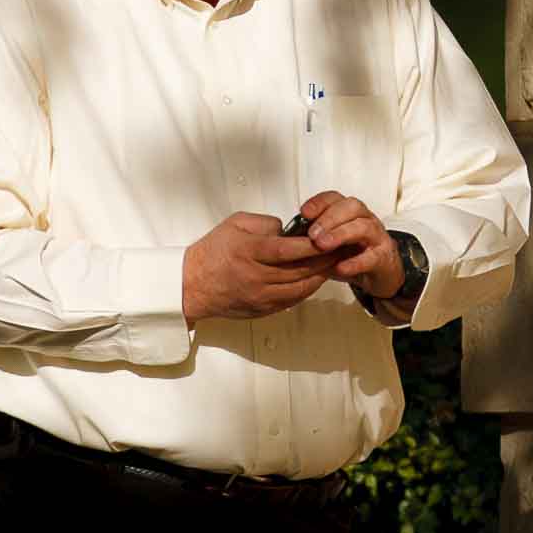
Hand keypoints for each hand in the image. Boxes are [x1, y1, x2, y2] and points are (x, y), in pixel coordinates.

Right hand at [183, 212, 338, 322]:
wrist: (191, 285)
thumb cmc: (213, 251)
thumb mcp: (235, 224)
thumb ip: (265, 223)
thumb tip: (290, 230)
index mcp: (249, 252)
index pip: (289, 250)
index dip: (313, 245)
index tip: (330, 238)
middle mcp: (256, 276)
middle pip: (300, 270)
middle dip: (325, 259)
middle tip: (342, 249)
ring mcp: (260, 296)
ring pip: (301, 287)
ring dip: (321, 275)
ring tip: (335, 263)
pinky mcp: (263, 309)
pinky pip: (293, 300)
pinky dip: (308, 288)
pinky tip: (317, 278)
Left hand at [297, 191, 402, 299]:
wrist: (381, 273)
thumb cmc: (351, 254)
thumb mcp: (329, 244)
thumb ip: (312, 238)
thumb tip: (285, 240)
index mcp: (349, 213)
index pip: (335, 198)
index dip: (319, 203)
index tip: (303, 213)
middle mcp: (365, 219)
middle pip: (351, 207)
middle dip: (329, 218)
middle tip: (312, 234)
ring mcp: (377, 237)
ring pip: (364, 226)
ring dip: (341, 234)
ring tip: (323, 246)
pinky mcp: (384, 258)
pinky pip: (372, 257)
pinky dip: (355, 262)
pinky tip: (340, 267)